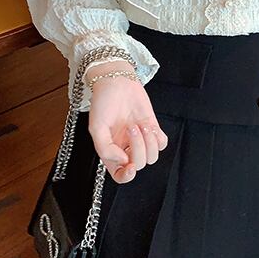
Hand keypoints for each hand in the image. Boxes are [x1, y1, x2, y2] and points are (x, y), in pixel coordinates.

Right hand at [85, 60, 168, 183]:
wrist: (117, 81)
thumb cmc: (103, 102)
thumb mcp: (96, 127)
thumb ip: (105, 148)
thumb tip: (123, 161)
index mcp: (111, 152)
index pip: (120, 175)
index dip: (127, 176)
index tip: (130, 164)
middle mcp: (126, 149)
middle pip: (139, 164)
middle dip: (138, 147)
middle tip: (131, 127)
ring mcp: (140, 140)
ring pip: (152, 157)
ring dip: (148, 142)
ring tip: (140, 125)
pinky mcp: (152, 129)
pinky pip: (162, 144)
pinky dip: (157, 138)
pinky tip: (148, 125)